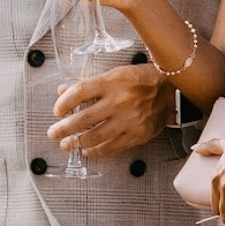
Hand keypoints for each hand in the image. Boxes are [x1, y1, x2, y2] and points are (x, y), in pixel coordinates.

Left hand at [50, 61, 173, 159]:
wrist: (172, 90)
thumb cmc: (140, 79)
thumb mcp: (114, 74)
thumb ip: (88, 84)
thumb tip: (62, 91)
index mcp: (112, 82)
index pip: (79, 92)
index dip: (63, 103)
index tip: (56, 111)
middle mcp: (119, 101)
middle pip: (82, 119)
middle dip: (63, 129)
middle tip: (53, 133)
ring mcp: (128, 120)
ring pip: (94, 137)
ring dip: (76, 142)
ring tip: (67, 144)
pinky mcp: (137, 135)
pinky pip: (111, 148)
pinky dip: (96, 151)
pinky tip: (87, 150)